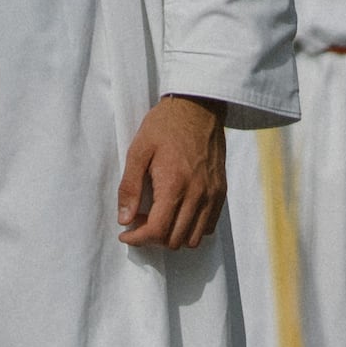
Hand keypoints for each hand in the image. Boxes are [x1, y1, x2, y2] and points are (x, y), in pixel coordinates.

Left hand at [115, 95, 229, 251]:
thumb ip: (130, 187)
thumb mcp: (138, 150)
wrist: (198, 106)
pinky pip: (210, 226)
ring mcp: (212, 194)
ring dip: (173, 236)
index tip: (125, 233)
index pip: (157, 231)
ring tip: (159, 218)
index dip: (138, 239)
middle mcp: (197, 194)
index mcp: (174, 185)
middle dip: (153, 237)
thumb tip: (124, 219)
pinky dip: (192, 228)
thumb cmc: (165, 125)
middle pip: (175, 240)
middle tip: (140, 221)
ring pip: (194, 238)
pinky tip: (178, 212)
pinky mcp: (221, 191)